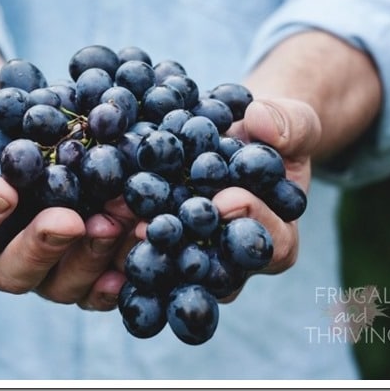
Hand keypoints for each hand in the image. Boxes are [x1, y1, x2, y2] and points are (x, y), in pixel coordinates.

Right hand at [0, 77, 134, 310]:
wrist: (10, 118)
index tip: (2, 190)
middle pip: (10, 272)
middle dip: (42, 247)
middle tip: (70, 219)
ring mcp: (38, 265)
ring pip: (60, 282)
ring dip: (91, 255)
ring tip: (119, 219)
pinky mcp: (77, 261)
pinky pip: (98, 280)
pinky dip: (121, 267)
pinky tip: (142, 241)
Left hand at [117, 97, 321, 301]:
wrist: (237, 137)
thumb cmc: (272, 135)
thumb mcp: (293, 122)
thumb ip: (289, 124)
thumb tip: (261, 121)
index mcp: (276, 238)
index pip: (272, 245)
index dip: (251, 222)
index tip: (226, 199)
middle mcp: (234, 261)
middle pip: (214, 269)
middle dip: (185, 246)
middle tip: (154, 226)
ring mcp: (196, 257)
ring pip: (172, 268)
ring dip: (142, 247)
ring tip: (116, 221)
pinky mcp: (163, 246)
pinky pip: (143, 250)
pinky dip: (119, 235)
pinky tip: (96, 216)